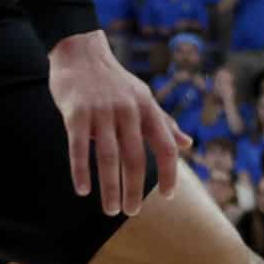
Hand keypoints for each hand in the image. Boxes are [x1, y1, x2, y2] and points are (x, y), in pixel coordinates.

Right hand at [48, 31, 188, 215]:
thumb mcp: (144, 97)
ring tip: (111, 210)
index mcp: (147, 108)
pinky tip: (83, 190)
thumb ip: (164, 123)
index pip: (166, 147)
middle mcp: (127, 111)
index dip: (170, 173)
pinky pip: (79, 148)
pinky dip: (81, 171)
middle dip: (135, 189)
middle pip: (135, 159)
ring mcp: (101, 112)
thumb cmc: (114, 80)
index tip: (168, 196)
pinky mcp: (75, 113)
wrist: (80, 51)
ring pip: (108, 158)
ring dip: (110, 188)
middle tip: (131, 212)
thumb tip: (188, 145)